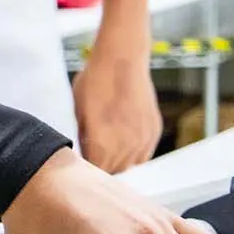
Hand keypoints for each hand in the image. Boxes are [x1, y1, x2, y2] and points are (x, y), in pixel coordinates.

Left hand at [72, 53, 161, 173]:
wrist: (122, 59)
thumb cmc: (96, 81)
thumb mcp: (80, 111)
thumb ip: (84, 138)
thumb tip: (84, 154)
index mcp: (103, 145)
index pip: (94, 173)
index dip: (86, 171)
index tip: (81, 165)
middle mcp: (127, 147)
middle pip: (113, 172)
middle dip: (102, 168)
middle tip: (92, 157)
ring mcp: (143, 140)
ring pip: (131, 166)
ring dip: (119, 162)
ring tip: (107, 150)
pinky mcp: (154, 131)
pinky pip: (144, 154)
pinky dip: (134, 153)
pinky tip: (123, 142)